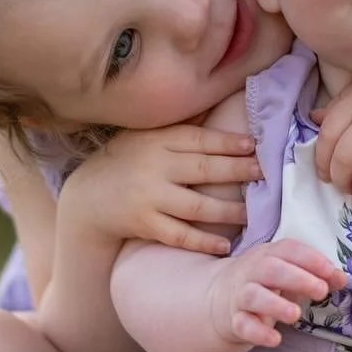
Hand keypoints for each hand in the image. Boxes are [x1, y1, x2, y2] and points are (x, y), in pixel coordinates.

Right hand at [61, 125, 262, 255]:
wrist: (86, 198)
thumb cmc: (126, 162)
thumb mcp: (147, 137)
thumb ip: (181, 130)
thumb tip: (221, 107)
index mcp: (158, 141)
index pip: (199, 139)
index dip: (228, 142)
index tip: (254, 145)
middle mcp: (155, 167)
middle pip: (204, 169)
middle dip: (237, 171)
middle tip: (264, 174)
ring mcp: (149, 197)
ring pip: (196, 205)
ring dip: (228, 211)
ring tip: (252, 214)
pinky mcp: (144, 224)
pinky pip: (179, 234)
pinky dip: (203, 240)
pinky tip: (225, 244)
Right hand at [208, 238, 347, 348]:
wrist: (221, 297)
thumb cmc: (266, 283)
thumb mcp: (290, 274)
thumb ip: (317, 275)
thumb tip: (343, 279)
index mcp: (269, 254)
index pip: (289, 249)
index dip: (311, 259)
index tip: (331, 271)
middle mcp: (252, 271)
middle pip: (271, 269)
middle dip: (297, 278)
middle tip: (320, 291)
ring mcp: (240, 295)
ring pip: (253, 296)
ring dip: (275, 305)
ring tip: (296, 315)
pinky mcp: (234, 320)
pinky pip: (243, 325)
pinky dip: (258, 332)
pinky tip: (275, 339)